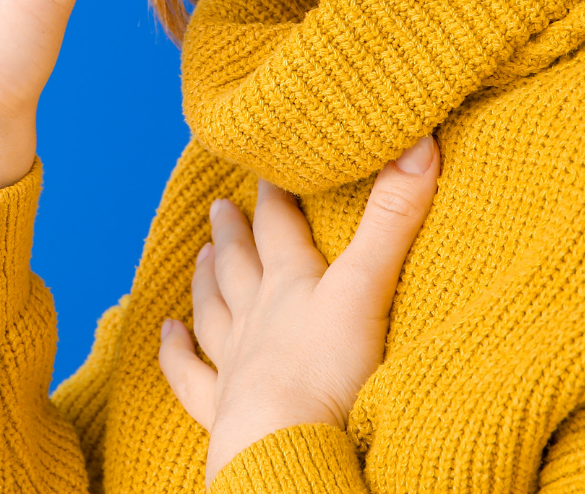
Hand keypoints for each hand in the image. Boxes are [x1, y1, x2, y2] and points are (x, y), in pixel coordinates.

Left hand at [158, 136, 439, 484]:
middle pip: (240, 266)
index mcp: (289, 285)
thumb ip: (393, 219)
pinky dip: (175, 354)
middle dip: (233, 234)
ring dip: (206, 282)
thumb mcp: (367, 287)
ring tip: (198, 257)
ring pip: (213, 312)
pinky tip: (165, 334)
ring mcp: (234, 363)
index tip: (266, 167)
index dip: (274, 196)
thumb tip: (419, 142)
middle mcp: (255, 317)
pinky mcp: (224, 409)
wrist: (283, 442)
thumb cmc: (328, 367)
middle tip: (218, 205)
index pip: (279, 228)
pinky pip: (191, 377)